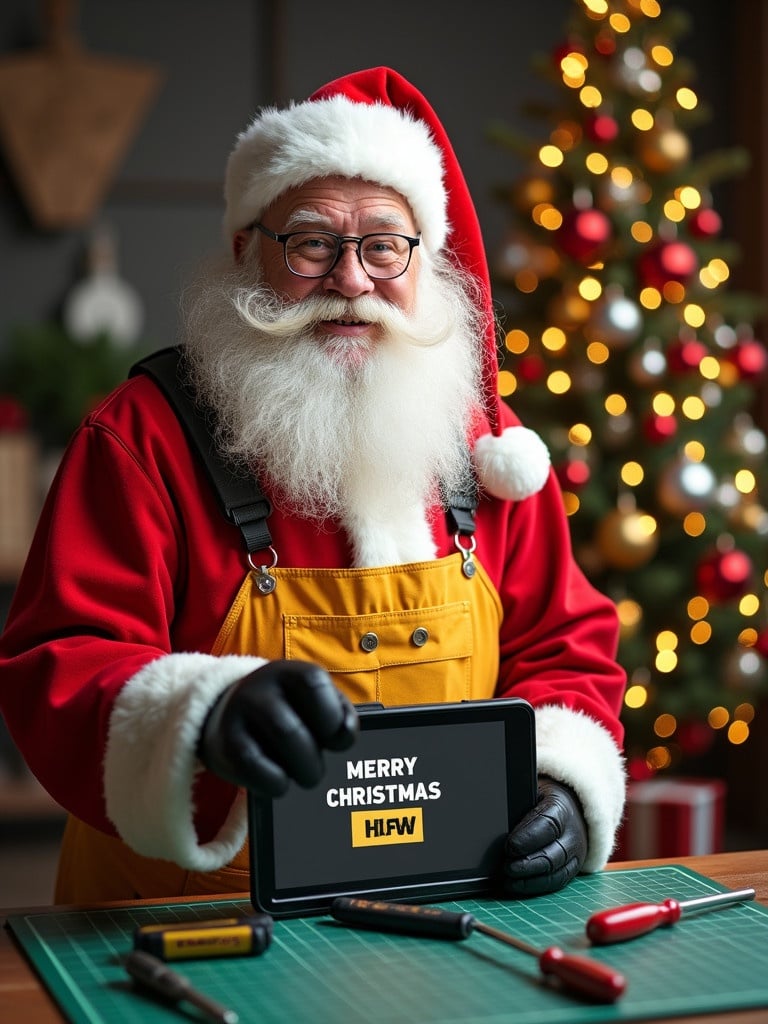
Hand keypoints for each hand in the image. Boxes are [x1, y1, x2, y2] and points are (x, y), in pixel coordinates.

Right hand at [197, 659, 357, 795]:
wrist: (228, 716)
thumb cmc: (285, 712)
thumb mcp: (311, 702)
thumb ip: (337, 713)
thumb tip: (345, 734)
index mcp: (288, 672)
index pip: (314, 682)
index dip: (333, 714)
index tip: (337, 739)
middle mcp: (259, 687)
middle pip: (295, 724)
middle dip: (314, 757)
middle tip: (316, 769)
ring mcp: (237, 712)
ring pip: (280, 739)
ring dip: (303, 769)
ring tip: (306, 776)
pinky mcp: (224, 743)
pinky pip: (253, 766)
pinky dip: (275, 782)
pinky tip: (280, 783)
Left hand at [501, 776, 587, 896]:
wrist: (570, 809)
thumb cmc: (542, 800)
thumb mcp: (532, 792)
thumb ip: (519, 803)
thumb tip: (498, 817)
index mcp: (562, 808)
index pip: (548, 824)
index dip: (528, 837)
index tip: (509, 846)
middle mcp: (572, 833)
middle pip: (553, 854)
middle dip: (528, 864)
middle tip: (506, 867)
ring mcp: (575, 853)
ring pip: (556, 873)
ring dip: (531, 880)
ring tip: (509, 880)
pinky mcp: (573, 869)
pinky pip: (557, 882)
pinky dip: (536, 886)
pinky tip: (517, 886)